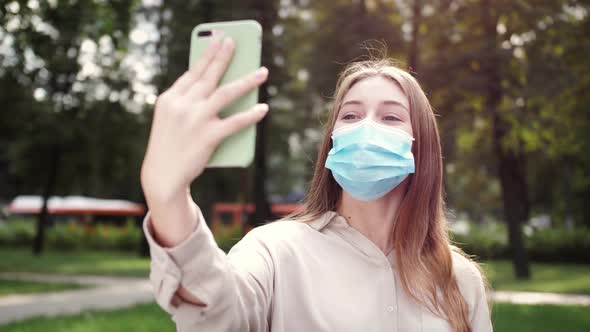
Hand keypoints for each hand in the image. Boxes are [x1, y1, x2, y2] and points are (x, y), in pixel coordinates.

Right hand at [141, 33, 268, 201]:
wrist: (163, 176)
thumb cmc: (171, 146)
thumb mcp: (171, 119)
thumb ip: (189, 102)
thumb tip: (223, 88)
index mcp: (170, 99)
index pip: (192, 72)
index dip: (207, 55)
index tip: (218, 40)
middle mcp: (182, 105)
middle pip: (209, 76)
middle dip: (223, 57)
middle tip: (235, 42)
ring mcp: (195, 120)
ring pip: (226, 93)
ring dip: (247, 81)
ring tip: (262, 72)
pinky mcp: (208, 137)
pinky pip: (235, 122)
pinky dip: (251, 115)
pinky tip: (263, 108)